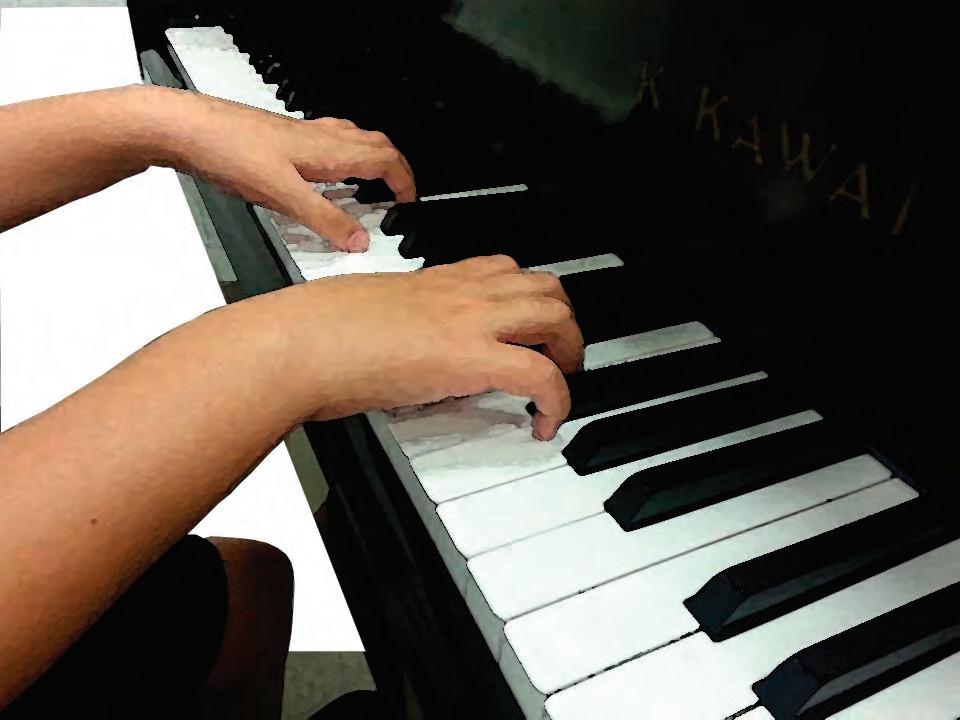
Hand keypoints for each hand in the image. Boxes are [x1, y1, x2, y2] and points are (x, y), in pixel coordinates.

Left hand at [145, 86, 414, 251]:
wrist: (185, 128)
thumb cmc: (229, 150)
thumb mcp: (283, 195)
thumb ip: (324, 220)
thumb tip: (358, 240)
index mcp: (329, 149)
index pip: (386, 158)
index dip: (404, 181)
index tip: (409, 203)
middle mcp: (320, 137)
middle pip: (375, 145)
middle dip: (393, 168)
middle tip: (397, 193)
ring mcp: (300, 135)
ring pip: (350, 141)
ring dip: (368, 161)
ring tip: (367, 187)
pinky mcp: (280, 139)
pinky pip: (324, 144)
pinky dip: (338, 160)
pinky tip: (319, 179)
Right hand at [266, 255, 583, 439]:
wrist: (301, 341)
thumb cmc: (315, 331)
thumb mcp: (365, 313)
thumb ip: (393, 323)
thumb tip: (397, 351)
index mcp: (434, 280)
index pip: (502, 269)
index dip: (527, 295)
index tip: (527, 324)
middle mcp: (461, 292)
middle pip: (545, 286)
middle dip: (564, 321)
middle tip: (559, 354)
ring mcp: (469, 320)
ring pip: (555, 317)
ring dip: (569, 352)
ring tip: (560, 384)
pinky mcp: (470, 358)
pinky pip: (541, 375)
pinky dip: (558, 401)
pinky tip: (547, 423)